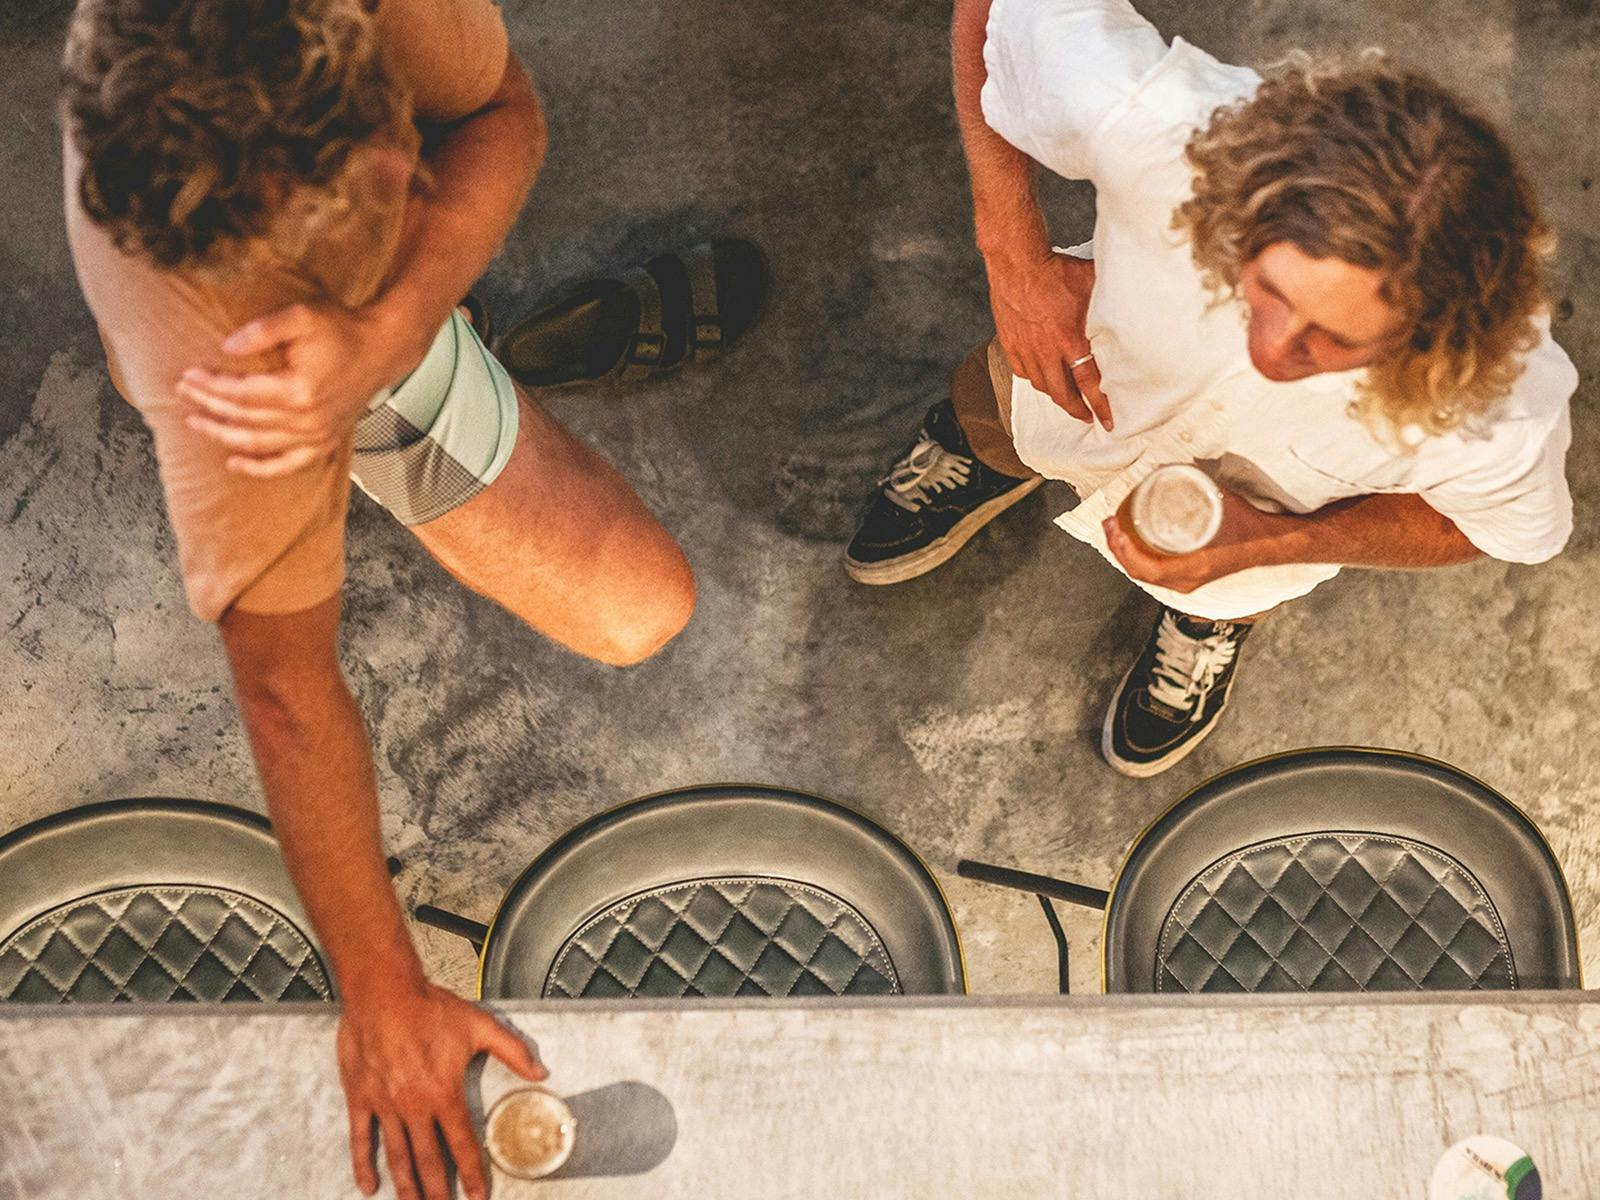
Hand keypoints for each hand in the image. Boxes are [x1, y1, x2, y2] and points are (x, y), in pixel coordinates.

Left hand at [177, 299, 431, 477]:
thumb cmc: (342, 331)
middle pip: (244, 418)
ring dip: (223, 435)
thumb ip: (261, 331)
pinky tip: (235, 463)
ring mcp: (317, 436)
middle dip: (209, 406)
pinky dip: (260, 468)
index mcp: (299, 390)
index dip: (210, 386)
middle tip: (184, 394)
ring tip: (197, 422)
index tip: (188, 376)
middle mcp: (307, 420)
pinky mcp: (324, 443)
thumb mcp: (301, 316)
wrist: (380, 350)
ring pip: (258, 443)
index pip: (241, 394)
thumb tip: (226, 348)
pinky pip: (287, 465)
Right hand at [338, 979, 547, 1199]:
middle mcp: (415, 1105)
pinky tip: (368, 1186)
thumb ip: (512, 1051)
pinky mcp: (360, 1097)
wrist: (384, 991)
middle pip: (429, 1160)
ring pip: (398, 1156)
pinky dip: (363, 1164)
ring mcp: (385, 1104)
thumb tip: (540, 1072)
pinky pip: (361, 1138)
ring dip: (406, 1186)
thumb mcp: (480, 1025)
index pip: (462, 1144)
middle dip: (438, 1192)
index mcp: (444, 1092)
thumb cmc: (431, 1007)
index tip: (478, 1197)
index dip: (471, 1175)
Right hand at [984, 250, 1110, 428]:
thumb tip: (1133, 302)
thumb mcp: (1092, 283)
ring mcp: (1026, 348)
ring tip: (1067, 401)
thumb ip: (1109, 300)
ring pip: (1042, 385)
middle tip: (1087, 419)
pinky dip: (1034, 380)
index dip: (1099, 404)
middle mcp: (1047, 350)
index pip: (1088, 382)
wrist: (1018, 261)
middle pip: (1063, 393)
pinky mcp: (1010, 342)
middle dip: (1077, 410)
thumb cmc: (1057, 269)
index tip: (1108, 421)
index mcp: (1070, 339)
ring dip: (1056, 397)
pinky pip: (1022, 371)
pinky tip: (1041, 380)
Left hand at [1103, 487, 1292, 592]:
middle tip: (1109, 524)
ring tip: (1116, 530)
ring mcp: (1188, 580)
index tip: (1113, 528)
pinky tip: (1134, 542)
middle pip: (1139, 573)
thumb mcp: (1220, 502)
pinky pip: (1156, 572)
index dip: (1123, 550)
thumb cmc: (1248, 525)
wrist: (1270, 542)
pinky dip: (1140, 558)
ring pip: (1146, 574)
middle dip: (1118, 549)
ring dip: (1127, 554)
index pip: (1145, 569)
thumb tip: (1165, 468)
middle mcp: (1187, 580)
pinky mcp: (1190, 575)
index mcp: (1192, 569)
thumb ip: (1193, 485)